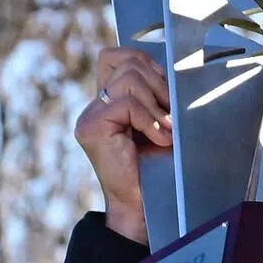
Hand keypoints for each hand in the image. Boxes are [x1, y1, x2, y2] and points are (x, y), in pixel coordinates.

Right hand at [74, 47, 172, 243]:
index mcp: (108, 102)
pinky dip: (150, 120)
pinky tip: (159, 140)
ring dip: (157, 105)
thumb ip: (157, 98)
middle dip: (159, 84)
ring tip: (166, 131)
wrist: (142, 206)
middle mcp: (94, 106)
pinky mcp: (91, 127)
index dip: (146, 63)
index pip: (117, 56)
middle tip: (172, 115)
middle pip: (127, 62)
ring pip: (128, 79)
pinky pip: (127, 103)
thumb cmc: (156, 170)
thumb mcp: (159, 124)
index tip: (167, 93)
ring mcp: (89, 116)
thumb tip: (173, 72)